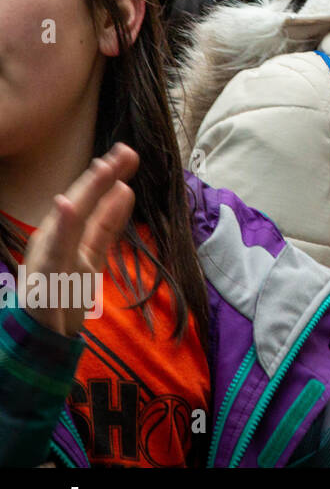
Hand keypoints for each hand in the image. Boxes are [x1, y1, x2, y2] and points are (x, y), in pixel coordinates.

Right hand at [23, 144, 137, 336]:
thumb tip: (125, 188)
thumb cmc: (63, 291)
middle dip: (99, 178)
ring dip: (84, 195)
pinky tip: (66, 205)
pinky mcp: (44, 280)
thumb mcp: (91, 252)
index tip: (128, 153)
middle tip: (124, 151)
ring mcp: (47, 260)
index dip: (107, 177)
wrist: (41, 337)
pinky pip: (54, 254)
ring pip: (68, 224)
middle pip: (78, 206)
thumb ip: (106, 223)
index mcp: (65, 235)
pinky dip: (61, 229)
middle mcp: (53, 242)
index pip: (89, 201)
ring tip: (102, 168)